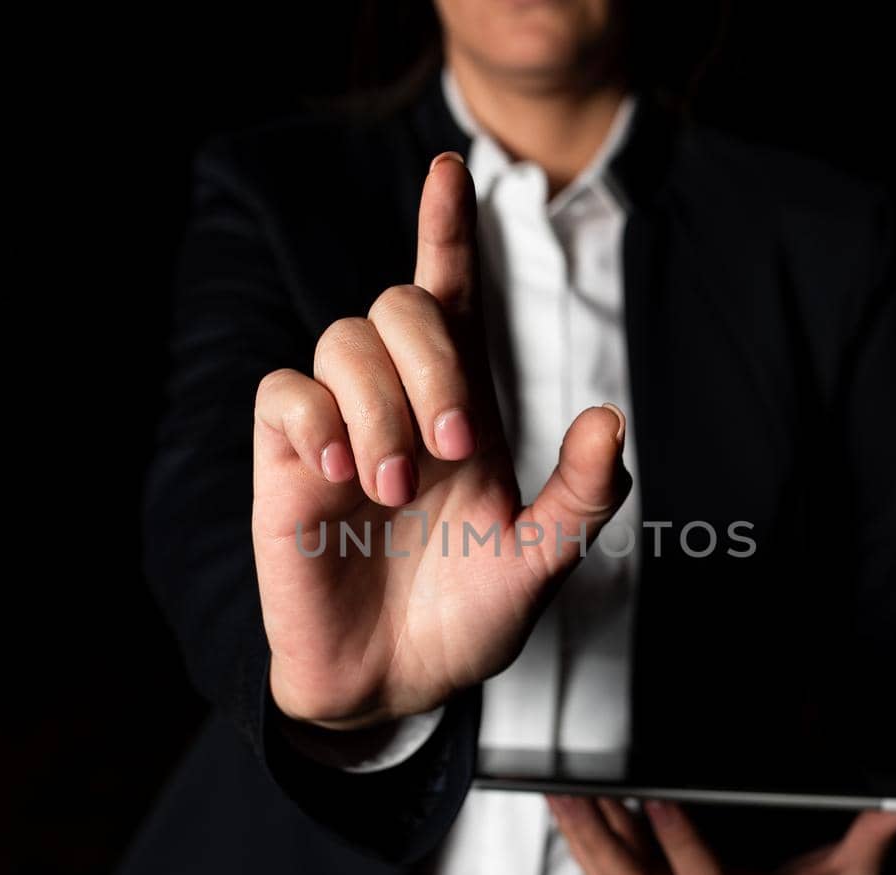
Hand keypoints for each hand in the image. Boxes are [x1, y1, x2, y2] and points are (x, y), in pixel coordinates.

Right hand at [252, 152, 631, 727]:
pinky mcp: (287, 462)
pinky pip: (283, 392)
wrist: (396, 685)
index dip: (448, 230)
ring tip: (391, 487)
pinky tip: (339, 472)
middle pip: (400, 304)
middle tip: (451, 451)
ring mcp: (338, 427)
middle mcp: (399, 402)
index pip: (452, 296)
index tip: (453, 168)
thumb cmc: (467, 616)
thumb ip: (581, 495)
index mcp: (463, 408)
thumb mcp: (539, 562)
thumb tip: (611, 418)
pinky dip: (314, 417)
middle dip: (433, 363)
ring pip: (341, 339)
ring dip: (379, 405)